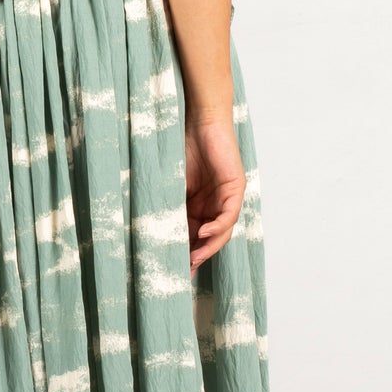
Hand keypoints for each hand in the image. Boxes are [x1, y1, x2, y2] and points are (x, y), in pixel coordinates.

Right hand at [185, 111, 244, 267]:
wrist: (199, 120)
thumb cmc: (182, 147)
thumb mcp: (173, 185)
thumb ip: (171, 207)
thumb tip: (155, 232)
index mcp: (201, 205)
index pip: (195, 235)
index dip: (186, 252)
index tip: (173, 269)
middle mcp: (216, 204)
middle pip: (210, 238)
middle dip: (198, 256)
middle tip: (184, 271)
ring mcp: (228, 197)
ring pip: (222, 231)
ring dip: (208, 247)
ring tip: (194, 259)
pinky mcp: (236, 187)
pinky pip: (229, 214)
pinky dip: (217, 227)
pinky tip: (203, 235)